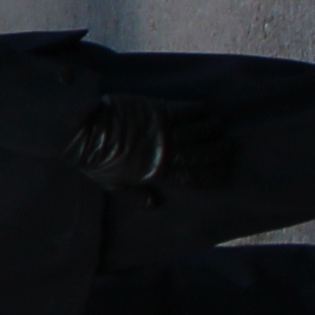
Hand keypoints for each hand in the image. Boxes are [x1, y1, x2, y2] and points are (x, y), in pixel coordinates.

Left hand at [64, 98, 242, 194]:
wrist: (84, 130)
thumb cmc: (95, 160)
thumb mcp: (113, 185)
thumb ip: (136, 196)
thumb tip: (154, 205)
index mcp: (157, 172)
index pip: (193, 178)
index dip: (212, 176)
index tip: (224, 173)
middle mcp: (166, 152)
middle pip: (203, 154)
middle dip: (219, 152)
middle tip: (230, 147)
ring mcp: (164, 130)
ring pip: (199, 131)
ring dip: (212, 129)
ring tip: (219, 128)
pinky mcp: (158, 110)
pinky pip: (186, 110)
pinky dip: (198, 110)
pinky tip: (205, 110)